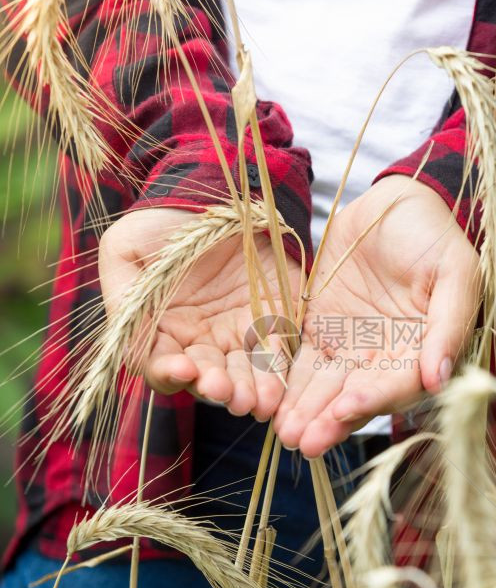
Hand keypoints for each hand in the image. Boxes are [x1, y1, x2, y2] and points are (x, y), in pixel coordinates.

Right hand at [98, 207, 300, 419]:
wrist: (214, 187)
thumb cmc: (162, 222)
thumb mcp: (125, 250)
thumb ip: (122, 300)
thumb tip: (126, 347)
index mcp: (163, 332)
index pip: (163, 367)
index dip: (170, 372)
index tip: (182, 367)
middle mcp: (202, 342)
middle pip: (207, 379)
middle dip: (215, 387)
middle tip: (223, 390)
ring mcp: (240, 335)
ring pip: (245, 376)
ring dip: (249, 391)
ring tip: (255, 400)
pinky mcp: (277, 321)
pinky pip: (280, 351)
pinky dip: (280, 370)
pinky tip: (279, 386)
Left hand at [273, 176, 481, 456]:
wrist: (394, 203)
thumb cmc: (433, 234)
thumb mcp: (455, 272)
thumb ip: (449, 325)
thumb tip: (441, 379)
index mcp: (423, 351)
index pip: (398, 385)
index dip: (372, 400)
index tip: (345, 410)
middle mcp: (386, 358)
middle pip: (357, 396)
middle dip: (330, 421)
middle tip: (303, 442)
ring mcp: (352, 348)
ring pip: (326, 388)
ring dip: (306, 412)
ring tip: (284, 433)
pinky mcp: (321, 331)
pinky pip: (302, 362)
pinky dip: (287, 384)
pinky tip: (271, 404)